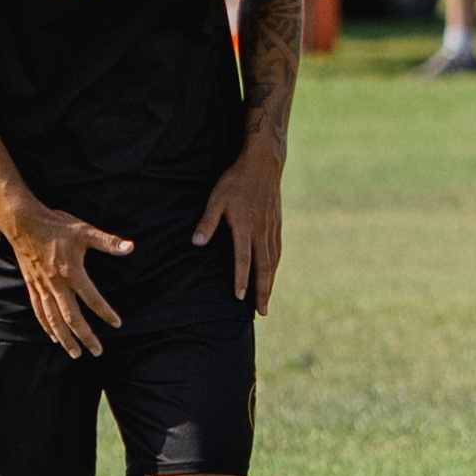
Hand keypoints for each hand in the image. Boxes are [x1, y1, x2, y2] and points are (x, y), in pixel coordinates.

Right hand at [0, 192, 136, 352]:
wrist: (23, 222)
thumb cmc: (56, 226)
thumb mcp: (85, 231)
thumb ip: (108, 242)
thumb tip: (130, 247)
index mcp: (71, 272)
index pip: (92, 299)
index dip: (105, 312)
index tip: (117, 324)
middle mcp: (56, 284)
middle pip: (72, 317)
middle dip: (85, 336)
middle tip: (97, 351)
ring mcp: (42, 287)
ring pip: (54, 319)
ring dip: (65, 338)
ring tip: (75, 353)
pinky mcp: (32, 285)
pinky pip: (39, 311)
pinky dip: (47, 326)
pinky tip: (53, 337)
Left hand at [195, 148, 284, 309]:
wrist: (264, 164)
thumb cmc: (236, 180)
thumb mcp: (216, 198)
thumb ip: (207, 222)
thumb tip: (197, 243)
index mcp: (245, 226)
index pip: (243, 259)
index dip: (242, 279)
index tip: (240, 297)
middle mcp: (261, 231)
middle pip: (264, 266)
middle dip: (262, 291)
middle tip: (262, 311)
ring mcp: (272, 228)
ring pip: (273, 261)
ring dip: (270, 282)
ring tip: (266, 300)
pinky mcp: (277, 224)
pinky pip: (277, 250)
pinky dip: (275, 266)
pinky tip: (272, 273)